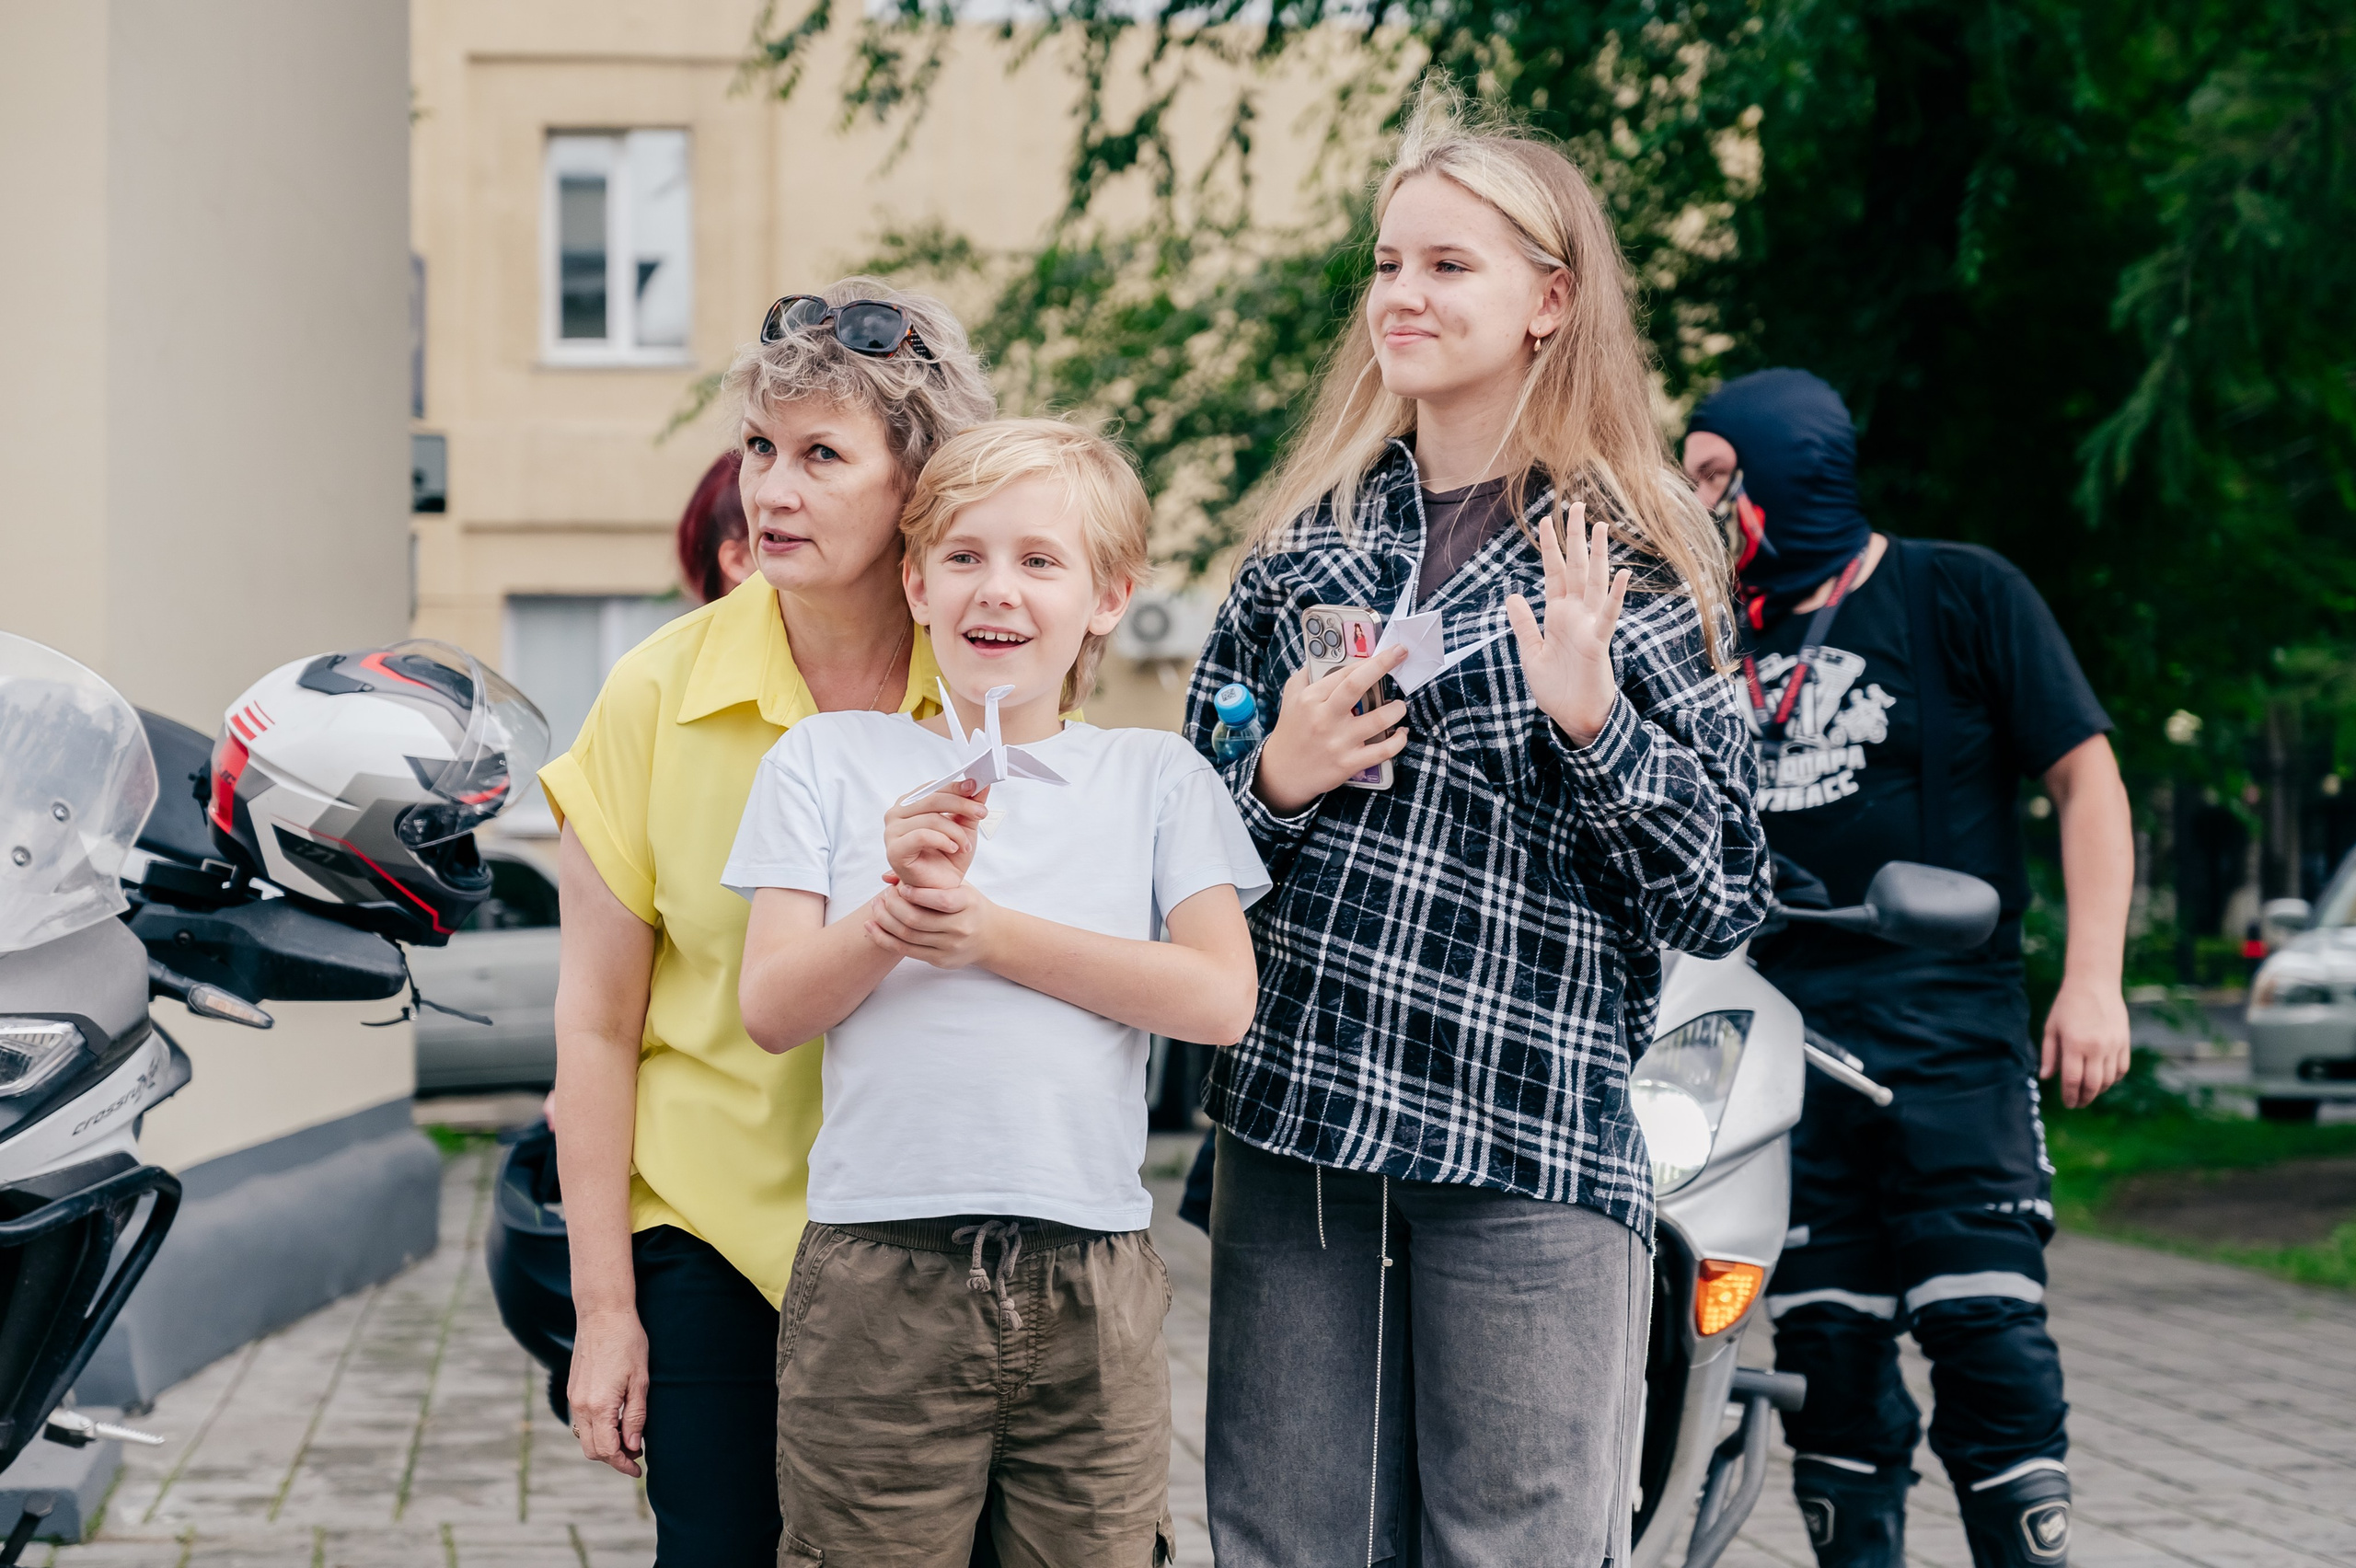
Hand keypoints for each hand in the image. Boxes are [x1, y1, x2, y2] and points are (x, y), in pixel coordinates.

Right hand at [567, 1307, 647, 1475]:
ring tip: (629, 1439)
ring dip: (604, 1445)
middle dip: (614, 1458)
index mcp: (599, 1406)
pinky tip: (616, 1422)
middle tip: (637, 1456)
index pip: (607, 1450)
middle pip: (592, 1450)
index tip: (639, 1470)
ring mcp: (574, 1397)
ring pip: (584, 1437)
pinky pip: (581, 1421)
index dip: (624, 1464)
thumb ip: (636, 1416)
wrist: (602, 1313)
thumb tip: (633, 1446)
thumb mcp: (640, 1380)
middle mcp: (581, 1405)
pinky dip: (597, 1430)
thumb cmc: (627, 1342)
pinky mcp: (573, 1389)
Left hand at [867, 880, 999, 969]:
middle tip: (882, 896)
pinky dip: (884, 939)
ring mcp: (951, 947)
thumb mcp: (959, 886)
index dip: (916, 894)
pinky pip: (906, 951)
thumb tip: (888, 877)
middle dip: (892, 906)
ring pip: (908, 936)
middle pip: (917, 920)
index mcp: (968, 904)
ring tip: (875, 908)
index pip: (940, 900)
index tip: (901, 888)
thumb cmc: (969, 906)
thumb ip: (929, 879)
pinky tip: (872, 927)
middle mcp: (961, 927)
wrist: (991, 937)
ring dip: (884, 921)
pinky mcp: (941, 960)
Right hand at [884, 784, 987, 890]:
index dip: (955, 787)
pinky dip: (942, 840)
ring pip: (930, 819)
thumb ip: (971, 805)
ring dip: (955, 831)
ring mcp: (892, 832)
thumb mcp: (965, 827)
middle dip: (961, 804)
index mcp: (909, 804)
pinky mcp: (894, 850)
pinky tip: (952, 848)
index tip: (976, 787)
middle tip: (981, 813)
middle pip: (932, 799)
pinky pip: (922, 836)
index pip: (933, 788)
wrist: (942, 888)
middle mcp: (896, 814)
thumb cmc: (949, 857)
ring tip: (965, 845)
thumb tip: (982, 784)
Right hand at [1252, 646, 1409, 814]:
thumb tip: (1329, 656)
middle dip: (1383, 665)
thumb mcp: (1291, 697)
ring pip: (1379, 719)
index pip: (1344, 672)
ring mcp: (1338, 742)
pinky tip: (1400, 733)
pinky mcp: (1349, 763)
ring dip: (1396, 709)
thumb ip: (1308, 674)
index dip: (1369, 660)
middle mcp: (1325, 718)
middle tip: (1401, 654)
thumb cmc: (1291, 730)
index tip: (1387, 651)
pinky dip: (1398, 740)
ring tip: (1399, 706)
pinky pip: (1383, 750)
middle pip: (1357, 686)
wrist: (1283, 773)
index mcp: (1311, 699)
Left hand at [1506, 500, 1629, 746]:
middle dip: (1574, 538)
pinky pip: (1609, 615)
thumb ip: (1523, 623)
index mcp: (1557, 615)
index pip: (1554, 573)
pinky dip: (1615, 595)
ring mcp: (1589, 625)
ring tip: (1601, 527)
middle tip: (1575, 505)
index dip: (1550, 547)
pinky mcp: (1598, 642)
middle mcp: (1575, 614)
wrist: (1573, 716)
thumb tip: (1512, 595)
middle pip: (1575, 568)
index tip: (1546, 520)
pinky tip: (1621, 574)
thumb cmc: (1555, 687)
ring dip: (1597, 556)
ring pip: (1594, 583)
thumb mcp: (1530, 652)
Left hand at [2042, 974, 2131, 1108]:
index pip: (2072, 1081)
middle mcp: (2096, 1048)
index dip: (2069, 1096)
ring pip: (2108, 1080)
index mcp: (2074, 1045)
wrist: (2094, 984)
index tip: (2067, 1103)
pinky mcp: (2124, 1042)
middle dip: (2084, 1098)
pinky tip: (2104, 1079)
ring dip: (2098, 1090)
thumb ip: (2048, 1055)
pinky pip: (2122, 1069)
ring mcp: (2113, 1045)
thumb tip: (2045, 1078)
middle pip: (2092, 1085)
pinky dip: (2113, 1079)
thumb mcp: (2051, 1028)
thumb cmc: (2067, 1005)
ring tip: (2088, 1092)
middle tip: (2078, 1103)